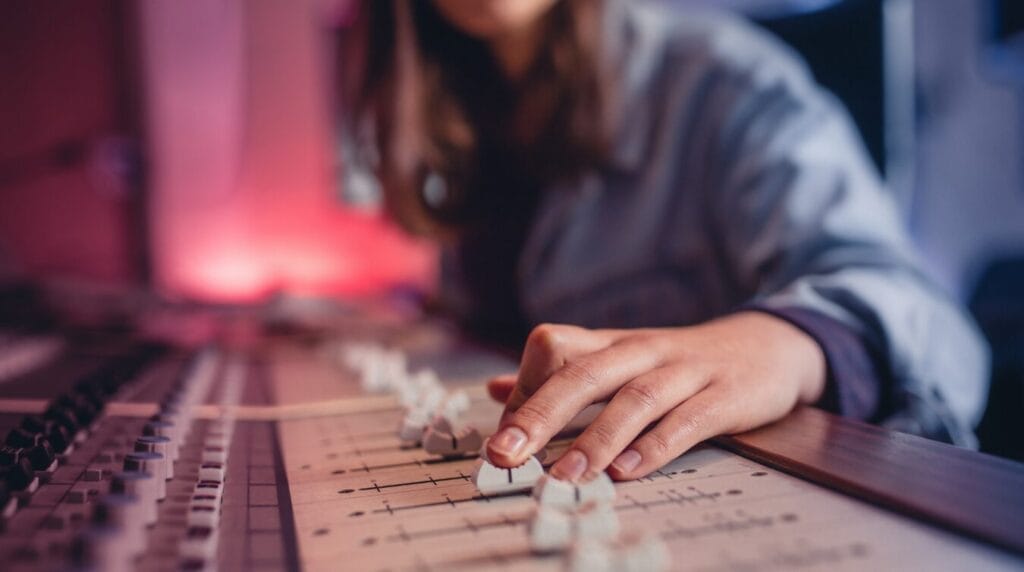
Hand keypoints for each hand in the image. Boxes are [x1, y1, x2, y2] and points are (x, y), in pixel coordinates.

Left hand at [484, 312, 825, 480]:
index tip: (501, 436)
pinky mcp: (725, 395)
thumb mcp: (618, 360)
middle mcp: (642, 351)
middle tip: (506, 454)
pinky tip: (629, 470)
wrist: (768, 344)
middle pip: (584, 373)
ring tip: (566, 476)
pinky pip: (688, 419)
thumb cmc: (679, 362)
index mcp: (611, 344)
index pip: (553, 347)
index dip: (523, 388)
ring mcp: (686, 371)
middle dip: (540, 413)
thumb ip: (560, 375)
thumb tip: (495, 391)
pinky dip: (657, 445)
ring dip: (596, 438)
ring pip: (635, 398)